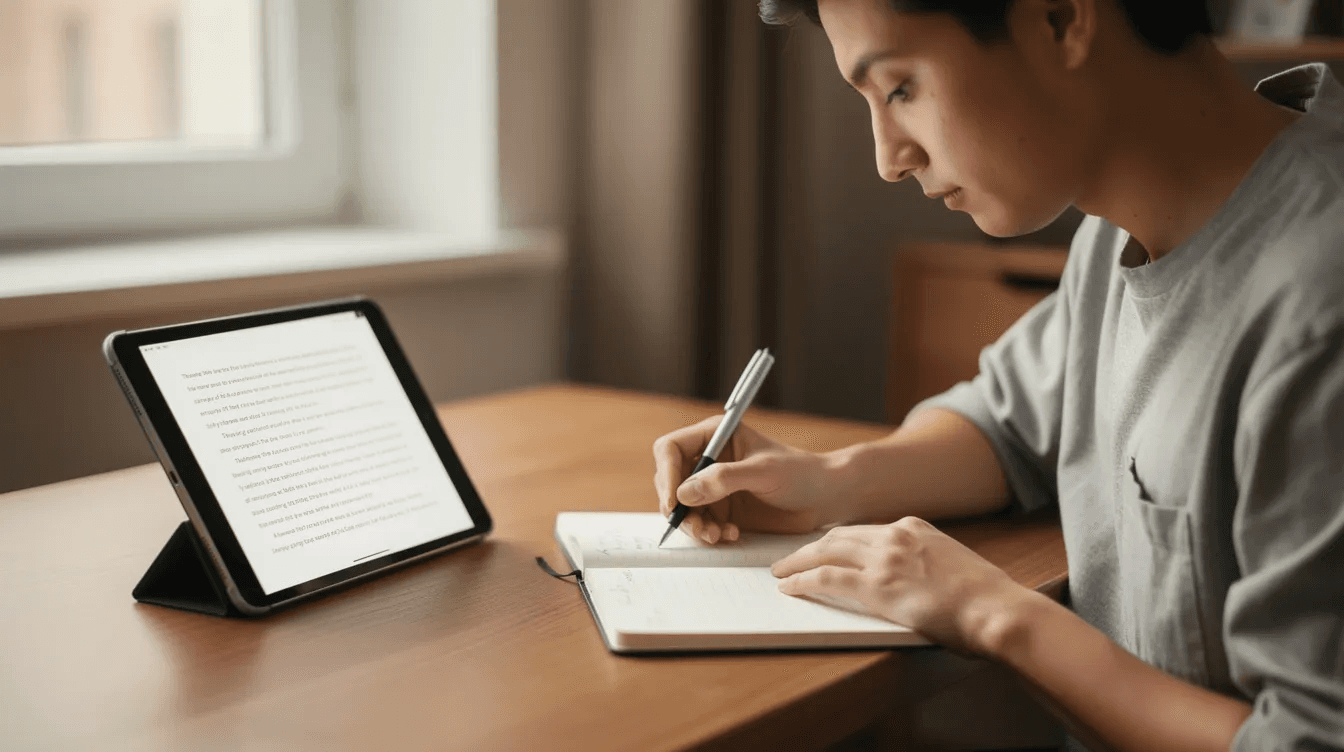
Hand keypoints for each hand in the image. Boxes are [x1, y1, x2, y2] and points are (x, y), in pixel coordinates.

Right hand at [652, 416, 835, 542]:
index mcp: (714, 436)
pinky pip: (699, 523)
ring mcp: (711, 486)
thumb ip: (724, 479)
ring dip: (694, 525)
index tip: (674, 502)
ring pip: (681, 508)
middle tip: (697, 526)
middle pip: (669, 481)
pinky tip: (731, 534)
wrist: (822, 498)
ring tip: (716, 535)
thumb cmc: (800, 474)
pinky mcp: (720, 509)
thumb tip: (684, 492)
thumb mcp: (763, 472)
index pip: (670, 449)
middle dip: (679, 508)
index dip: (666, 474)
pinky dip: (708, 533)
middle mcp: (707, 459)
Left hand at [771, 517, 1032, 654]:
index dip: (840, 541)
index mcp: (915, 527)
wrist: (996, 609)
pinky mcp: (876, 586)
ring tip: (780, 572)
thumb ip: (928, 563)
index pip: (865, 530)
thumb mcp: (954, 565)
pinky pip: (826, 578)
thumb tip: (917, 579)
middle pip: (839, 536)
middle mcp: (896, 535)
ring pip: (825, 552)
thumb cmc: (985, 598)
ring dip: (797, 562)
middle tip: (791, 558)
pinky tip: (789, 587)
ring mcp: (884, 558)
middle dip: (811, 547)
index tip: (825, 548)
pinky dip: (802, 581)